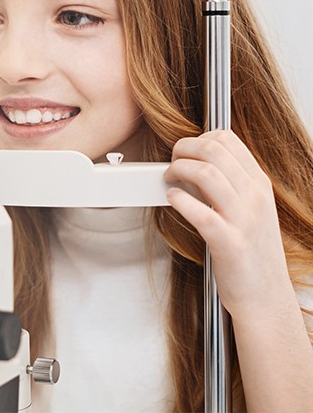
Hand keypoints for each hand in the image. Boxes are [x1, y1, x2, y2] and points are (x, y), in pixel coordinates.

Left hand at [163, 130, 293, 315]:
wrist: (264, 295)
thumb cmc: (251, 252)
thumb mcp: (250, 209)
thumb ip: (231, 184)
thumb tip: (199, 162)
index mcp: (259, 184)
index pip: (228, 140)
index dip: (198, 139)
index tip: (185, 151)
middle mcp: (255, 197)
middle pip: (214, 150)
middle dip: (183, 149)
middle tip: (172, 163)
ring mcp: (244, 219)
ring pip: (207, 174)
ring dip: (178, 170)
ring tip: (169, 180)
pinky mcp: (229, 243)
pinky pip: (200, 212)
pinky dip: (179, 200)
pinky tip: (172, 200)